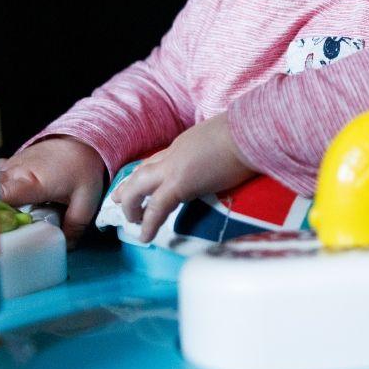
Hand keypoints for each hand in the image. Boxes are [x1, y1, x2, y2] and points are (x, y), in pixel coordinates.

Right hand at [0, 136, 106, 247]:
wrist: (81, 141)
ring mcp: (8, 166)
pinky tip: (2, 200)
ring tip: (2, 216)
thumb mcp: (86, 200)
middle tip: (0, 228)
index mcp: (30, 182)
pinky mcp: (8, 164)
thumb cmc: (83, 168)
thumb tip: (66, 246)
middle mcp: (13, 172)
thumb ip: (74, 225)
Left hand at [111, 112, 255, 242]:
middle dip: (129, 187)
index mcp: (187, 143)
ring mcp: (174, 168)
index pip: (161, 158)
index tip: (143, 180)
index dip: (150, 171)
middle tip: (117, 200)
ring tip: (131, 222)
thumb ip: (222, 150)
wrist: (251, 131)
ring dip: (131, 205)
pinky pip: (157, 207)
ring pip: (139, 187)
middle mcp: (175, 153)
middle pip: (143, 171)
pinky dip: (148, 223)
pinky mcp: (180, 183)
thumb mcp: (229, 139)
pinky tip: (144, 237)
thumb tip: (233, 159)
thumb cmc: (250, 133)